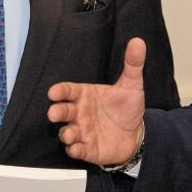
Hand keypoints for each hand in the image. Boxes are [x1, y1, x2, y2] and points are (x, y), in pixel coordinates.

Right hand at [47, 37, 146, 164]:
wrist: (136, 133)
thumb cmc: (127, 107)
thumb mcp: (132, 85)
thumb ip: (133, 64)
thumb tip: (138, 42)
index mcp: (86, 95)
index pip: (69, 90)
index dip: (60, 91)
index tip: (54, 92)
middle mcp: (80, 113)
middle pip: (63, 111)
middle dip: (57, 112)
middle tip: (53, 113)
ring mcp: (82, 131)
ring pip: (67, 132)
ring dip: (66, 133)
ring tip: (70, 134)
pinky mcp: (87, 148)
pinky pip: (76, 150)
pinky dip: (74, 150)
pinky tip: (76, 148)